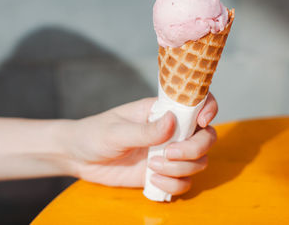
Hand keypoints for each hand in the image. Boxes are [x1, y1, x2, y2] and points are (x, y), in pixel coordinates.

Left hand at [58, 94, 217, 195]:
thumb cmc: (95, 134)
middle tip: (169, 154)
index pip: (195, 103)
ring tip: (152, 166)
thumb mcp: (116, 131)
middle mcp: (170, 131)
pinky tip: (154, 181)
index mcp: (160, 111)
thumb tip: (172, 121)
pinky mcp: (162, 174)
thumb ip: (144, 130)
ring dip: (182, 168)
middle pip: (205, 137)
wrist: (80, 158)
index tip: (202, 121)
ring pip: (198, 161)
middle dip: (195, 148)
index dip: (208, 108)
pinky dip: (175, 185)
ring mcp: (168, 153)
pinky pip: (184, 182)